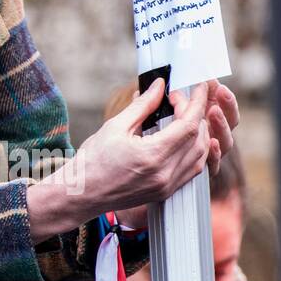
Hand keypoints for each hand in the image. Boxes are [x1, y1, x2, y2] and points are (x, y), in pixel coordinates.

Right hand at [94, 79, 239, 230]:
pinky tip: (183, 139)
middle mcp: (165, 173)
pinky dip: (194, 151)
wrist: (80, 194)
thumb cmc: (92, 161)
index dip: (197, 103)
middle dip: (195, 115)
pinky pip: (191, 170)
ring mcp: (167, 186)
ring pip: (199, 156)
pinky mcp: (165, 192)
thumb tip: (158, 86)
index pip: (188, 125)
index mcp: (152, 155)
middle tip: (178, 99)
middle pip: (198, 140)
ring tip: (183, 116)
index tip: (198, 87)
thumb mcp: (114, 126)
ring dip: (198, 134)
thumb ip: (142, 106)